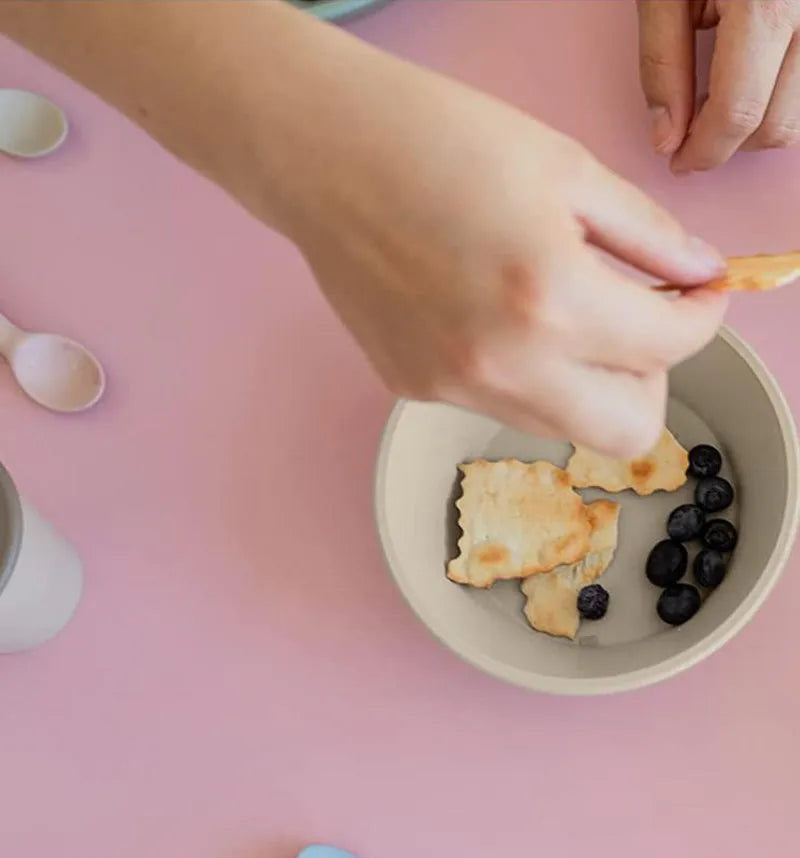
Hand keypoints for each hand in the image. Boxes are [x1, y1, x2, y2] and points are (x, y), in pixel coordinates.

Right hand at [290, 53, 727, 457]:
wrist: (325, 156)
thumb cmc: (440, 140)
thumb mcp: (568, 170)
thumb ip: (651, 235)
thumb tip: (700, 274)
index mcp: (553, 299)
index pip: (671, 346)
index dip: (702, 315)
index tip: (698, 294)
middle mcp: (504, 365)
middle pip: (627, 432)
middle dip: (651, 379)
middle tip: (635, 324)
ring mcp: (454, 388)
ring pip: (560, 424)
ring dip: (585, 381)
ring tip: (557, 309)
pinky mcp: (414, 389)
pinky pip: (497, 402)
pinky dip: (518, 371)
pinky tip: (486, 310)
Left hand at [638, 0, 799, 171]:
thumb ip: (662, 64)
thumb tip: (666, 139)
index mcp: (766, 6)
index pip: (737, 113)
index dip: (703, 151)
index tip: (678, 161)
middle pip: (778, 124)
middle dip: (730, 144)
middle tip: (691, 131)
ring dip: (759, 124)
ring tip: (720, 98)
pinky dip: (779, 101)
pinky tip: (750, 81)